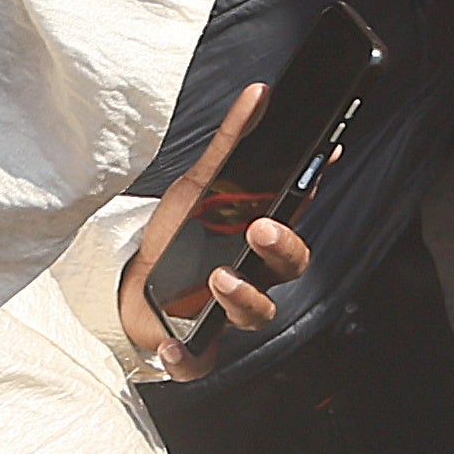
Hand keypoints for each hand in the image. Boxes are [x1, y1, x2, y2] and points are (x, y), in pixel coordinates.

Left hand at [119, 80, 315, 378]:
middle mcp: (254, 274)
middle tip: (260, 227)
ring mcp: (228, 313)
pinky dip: (187, 359)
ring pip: (257, 314)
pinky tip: (169, 344)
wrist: (127, 287)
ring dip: (242, 297)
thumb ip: (229, 143)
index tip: (327, 155)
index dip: (316, 185)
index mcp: (258, 234)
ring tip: (216, 279)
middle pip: (289, 266)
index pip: (299, 210)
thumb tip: (259, 91)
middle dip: (282, 247)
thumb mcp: (196, 185)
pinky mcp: (197, 347)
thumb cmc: (175, 236)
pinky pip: (202, 362)